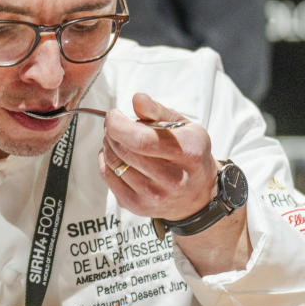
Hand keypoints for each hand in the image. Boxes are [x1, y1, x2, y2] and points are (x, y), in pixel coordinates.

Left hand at [98, 93, 218, 222]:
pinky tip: (116, 156)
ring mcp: (154, 196)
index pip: (142, 141)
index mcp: (188, 153)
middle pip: (125, 151)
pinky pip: (109, 178)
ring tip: (118, 140)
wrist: (198, 195)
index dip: (119, 125)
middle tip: (114, 125)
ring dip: (108, 146)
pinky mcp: (138, 206)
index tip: (113, 115)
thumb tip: (137, 99)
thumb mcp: (185, 127)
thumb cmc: (190, 154)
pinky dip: (106, 162)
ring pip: (114, 164)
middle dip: (112, 133)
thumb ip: (158, 111)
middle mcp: (173, 179)